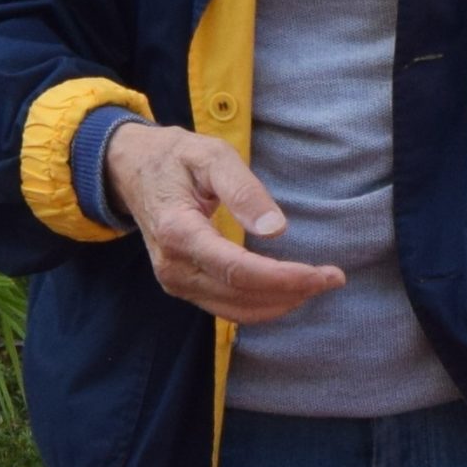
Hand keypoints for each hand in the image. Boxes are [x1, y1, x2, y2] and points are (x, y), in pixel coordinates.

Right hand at [103, 124, 343, 325]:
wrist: (132, 170)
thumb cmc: (176, 158)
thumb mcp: (211, 156)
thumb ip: (243, 190)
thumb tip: (276, 231)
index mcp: (178, 232)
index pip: (238, 270)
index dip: (284, 278)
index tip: (324, 274)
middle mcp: (173, 267)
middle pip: (241, 296)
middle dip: (293, 292)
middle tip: (334, 277)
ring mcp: (175, 282)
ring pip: (237, 310)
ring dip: (282, 302)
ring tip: (319, 283)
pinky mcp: (183, 287)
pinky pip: (228, 308)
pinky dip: (263, 304)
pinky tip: (290, 289)